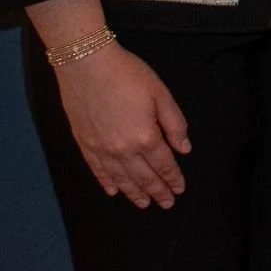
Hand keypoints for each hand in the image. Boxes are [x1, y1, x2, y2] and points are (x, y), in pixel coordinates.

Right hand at [53, 43, 190, 208]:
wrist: (87, 66)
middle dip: (157, 191)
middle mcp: (122, 149)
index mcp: (145, 137)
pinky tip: (114, 191)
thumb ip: (175, 124)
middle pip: (143, 176)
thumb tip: (184, 149)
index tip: (180, 189)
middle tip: (167, 203)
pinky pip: (98, 170)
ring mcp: (101, 149)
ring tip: (144, 204)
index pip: (163, 164)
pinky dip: (107, 183)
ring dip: (134, 193)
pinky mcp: (85, 144)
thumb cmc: (128, 75)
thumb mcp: (161, 95)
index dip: (173, 178)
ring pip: (121, 179)